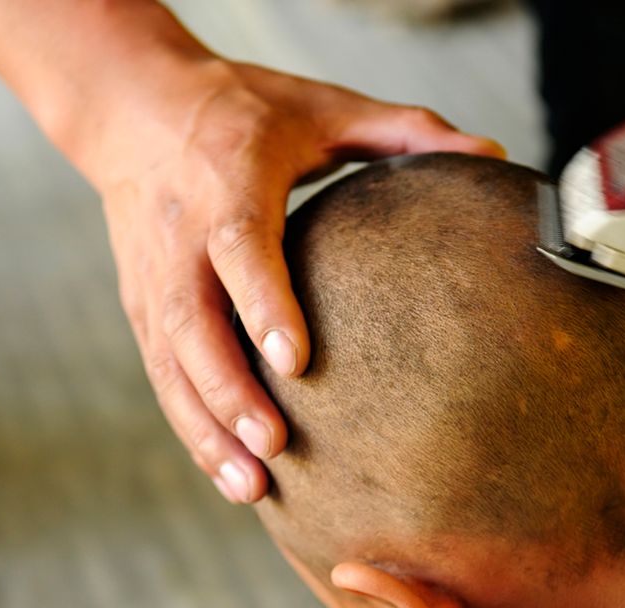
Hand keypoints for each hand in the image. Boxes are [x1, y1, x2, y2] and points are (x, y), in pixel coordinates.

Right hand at [87, 59, 503, 502]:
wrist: (133, 107)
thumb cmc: (240, 107)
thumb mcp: (319, 104)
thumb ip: (402, 128)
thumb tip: (492, 150)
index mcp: (227, 179)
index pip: (237, 247)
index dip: (260, 302)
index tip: (295, 359)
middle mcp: (180, 234)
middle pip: (191, 323)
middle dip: (227, 390)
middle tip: (274, 445)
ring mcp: (153, 276)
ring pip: (169, 362)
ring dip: (205, 426)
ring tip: (250, 486)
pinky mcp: (141, 303)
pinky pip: (161, 373)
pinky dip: (191, 426)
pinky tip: (230, 471)